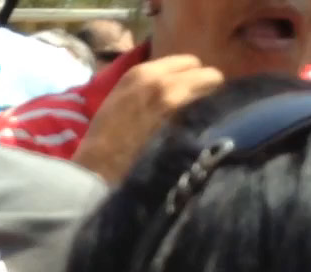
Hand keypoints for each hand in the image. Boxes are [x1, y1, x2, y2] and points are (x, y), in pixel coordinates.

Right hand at [73, 55, 222, 181]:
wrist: (98, 169)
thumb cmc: (103, 140)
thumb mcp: (119, 101)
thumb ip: (145, 89)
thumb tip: (172, 86)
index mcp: (139, 73)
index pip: (186, 62)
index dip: (189, 77)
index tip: (187, 91)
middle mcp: (160, 78)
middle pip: (204, 71)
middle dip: (204, 85)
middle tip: (198, 104)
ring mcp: (174, 96)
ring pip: (212, 84)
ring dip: (210, 98)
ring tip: (201, 116)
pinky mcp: (184, 117)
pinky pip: (210, 106)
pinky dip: (210, 114)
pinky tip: (200, 127)